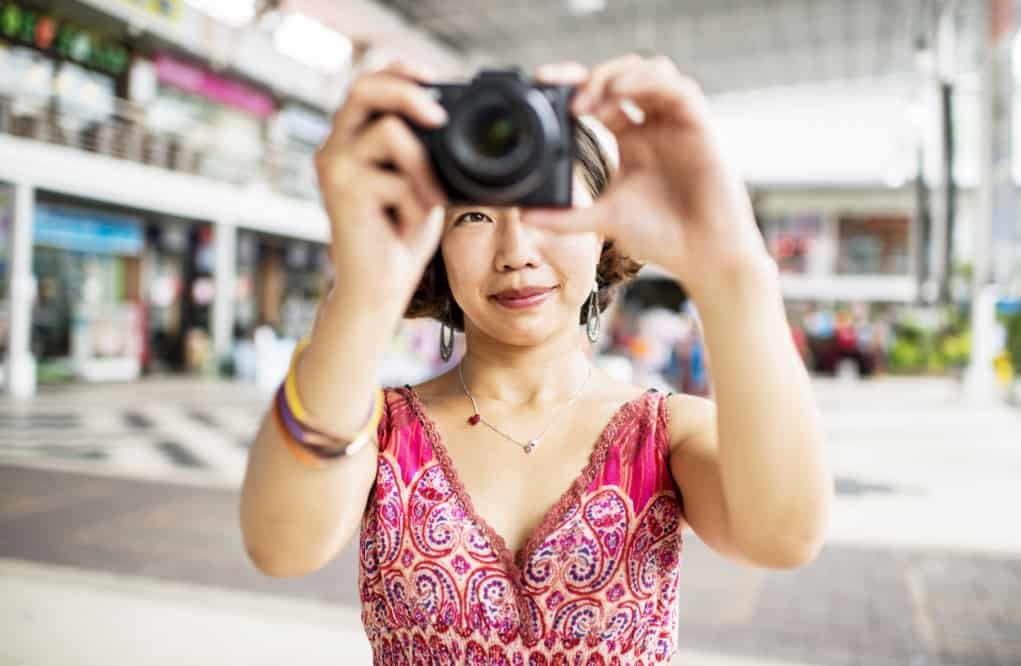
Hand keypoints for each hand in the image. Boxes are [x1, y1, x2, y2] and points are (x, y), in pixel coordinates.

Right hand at [315, 61, 448, 310]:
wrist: (378, 288)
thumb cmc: (400, 237)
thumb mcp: (421, 183)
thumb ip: (425, 151)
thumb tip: (450, 120)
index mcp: (351, 140)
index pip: (368, 84)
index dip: (399, 73)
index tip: (432, 78)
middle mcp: (335, 147)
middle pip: (363, 86)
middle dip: (408, 92)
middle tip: (440, 117)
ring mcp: (335, 167)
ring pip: (387, 130)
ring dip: (423, 167)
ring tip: (429, 200)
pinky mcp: (343, 190)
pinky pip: (397, 177)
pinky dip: (416, 202)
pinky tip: (407, 226)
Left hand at [526, 55, 773, 297]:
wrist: (703, 256)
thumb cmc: (663, 237)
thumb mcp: (603, 220)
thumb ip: (565, 217)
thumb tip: (524, 215)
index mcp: (629, 139)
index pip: (599, 97)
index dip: (573, 83)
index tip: (544, 83)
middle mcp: (652, 125)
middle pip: (623, 75)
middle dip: (593, 77)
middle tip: (570, 100)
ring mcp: (676, 123)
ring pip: (651, 71)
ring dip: (619, 75)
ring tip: (592, 99)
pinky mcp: (699, 126)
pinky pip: (679, 88)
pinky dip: (649, 82)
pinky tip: (623, 93)